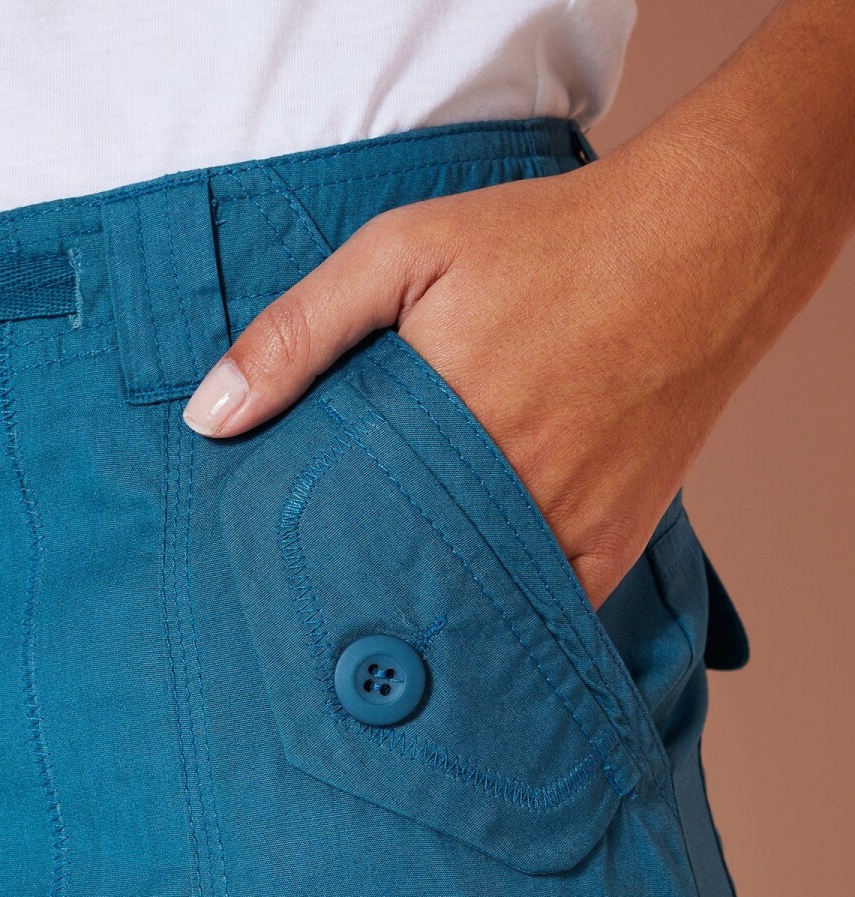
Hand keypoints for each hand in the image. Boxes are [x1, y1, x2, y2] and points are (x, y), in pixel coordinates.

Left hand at [183, 0, 854, 606]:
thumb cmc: (547, 240)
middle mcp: (504, 489)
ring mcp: (565, 526)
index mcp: (440, 426)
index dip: (292, 567)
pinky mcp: (613, 545)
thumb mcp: (403, 251)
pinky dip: (497, 623)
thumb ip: (298, 332)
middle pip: (396, 579)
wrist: (706, 244)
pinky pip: (542, 613)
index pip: (336, 530)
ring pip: (466, 607)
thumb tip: (208, 418)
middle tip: (295, 633)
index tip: (254, 590)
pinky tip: (455, 630)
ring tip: (364, 640)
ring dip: (418, 621)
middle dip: (345, 604)